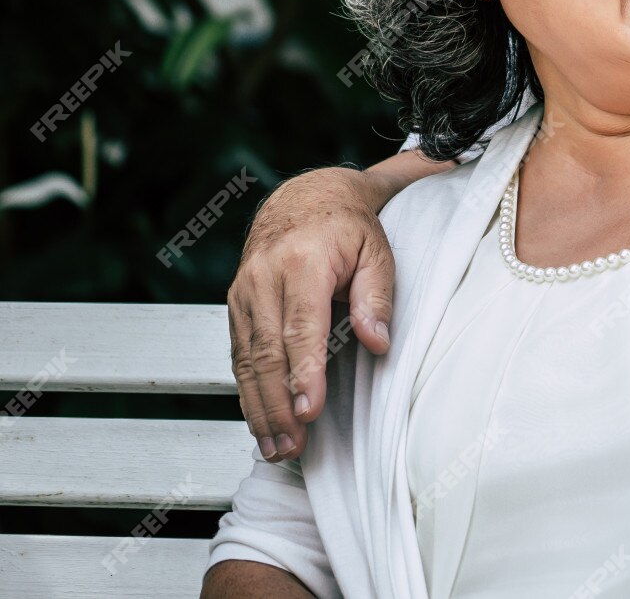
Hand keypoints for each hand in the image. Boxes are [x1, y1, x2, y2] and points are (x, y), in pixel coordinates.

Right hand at [227, 167, 395, 462]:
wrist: (304, 198)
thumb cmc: (348, 227)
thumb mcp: (377, 250)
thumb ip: (377, 297)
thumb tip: (377, 343)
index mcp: (302, 263)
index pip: (301, 328)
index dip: (304, 373)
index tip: (310, 410)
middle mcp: (263, 279)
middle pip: (268, 353)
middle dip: (278, 405)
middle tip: (292, 445)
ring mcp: (244, 293)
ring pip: (247, 360)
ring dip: (259, 407)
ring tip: (276, 446)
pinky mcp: (236, 306)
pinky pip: (239, 355)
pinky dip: (248, 391)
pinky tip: (261, 420)